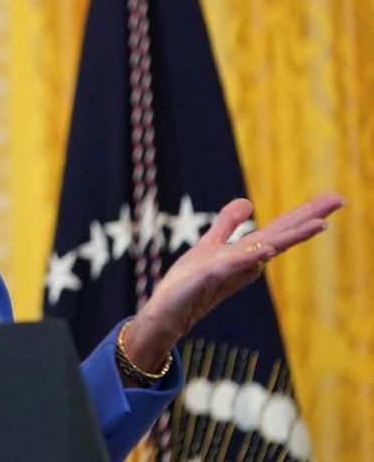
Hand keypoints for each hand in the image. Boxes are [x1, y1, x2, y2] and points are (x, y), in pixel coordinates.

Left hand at [121, 192, 343, 378]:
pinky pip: (236, 264)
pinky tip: (269, 248)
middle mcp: (246, 260)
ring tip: (321, 223)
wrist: (168, 310)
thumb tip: (248, 202)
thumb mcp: (210, 243)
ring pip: (267, 248)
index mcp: (248, 251)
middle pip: (282, 234)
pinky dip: (253, 256)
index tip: (334, 197)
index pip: (281, 228)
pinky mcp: (212, 276)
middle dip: (310, 217)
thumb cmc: (189, 280)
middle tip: (339, 199)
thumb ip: (228, 224)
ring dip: (292, 236)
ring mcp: (233, 269)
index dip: (306, 213)